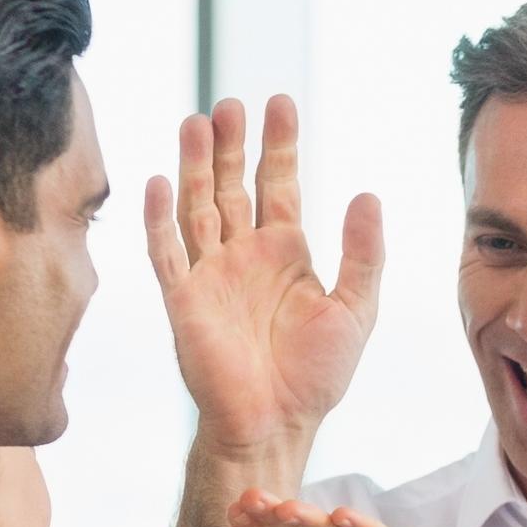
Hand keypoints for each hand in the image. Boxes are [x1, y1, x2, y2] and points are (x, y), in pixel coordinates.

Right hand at [144, 96, 384, 462]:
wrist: (277, 424)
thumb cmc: (317, 376)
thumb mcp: (355, 309)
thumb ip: (362, 254)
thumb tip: (366, 194)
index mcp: (286, 254)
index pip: (279, 184)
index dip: (279, 145)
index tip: (280, 102)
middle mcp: (244, 256)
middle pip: (232, 184)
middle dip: (231, 144)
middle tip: (232, 103)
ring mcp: (210, 275)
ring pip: (198, 206)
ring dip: (194, 166)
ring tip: (197, 121)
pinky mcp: (183, 300)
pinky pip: (167, 251)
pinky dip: (161, 218)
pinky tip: (159, 180)